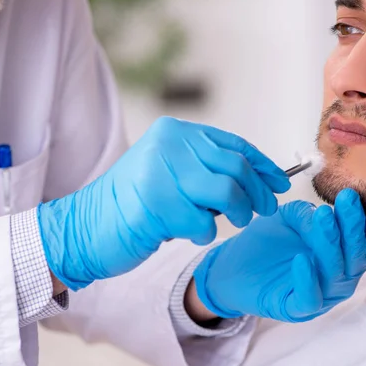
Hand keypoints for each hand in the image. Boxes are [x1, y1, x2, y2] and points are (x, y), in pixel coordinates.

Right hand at [38, 117, 290, 290]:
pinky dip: (204, 232)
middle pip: (236, 167)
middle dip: (259, 192)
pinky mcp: (155, 204)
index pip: (232, 145)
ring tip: (236, 221)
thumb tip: (260, 179)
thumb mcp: (171, 173)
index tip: (280, 182)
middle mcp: (167, 144)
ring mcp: (160, 172)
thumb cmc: (134, 204)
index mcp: (174, 132)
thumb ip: (207, 169)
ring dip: (239, 212)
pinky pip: (202, 222)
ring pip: (226, 192)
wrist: (84, 227)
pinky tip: (192, 232)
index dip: (263, 165)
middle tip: (266, 209)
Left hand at [192, 189, 365, 321]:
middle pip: (355, 256)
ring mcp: (320, 295)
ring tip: (323, 217)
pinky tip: (301, 258)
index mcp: (342, 255)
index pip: (365, 243)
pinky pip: (309, 298)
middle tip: (348, 200)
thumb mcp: (288, 218)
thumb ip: (307, 214)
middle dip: (354, 226)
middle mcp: (337, 277)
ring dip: (331, 244)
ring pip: (335, 274)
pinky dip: (308, 279)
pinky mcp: (296, 309)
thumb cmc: (267, 243)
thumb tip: (325, 214)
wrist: (231, 267)